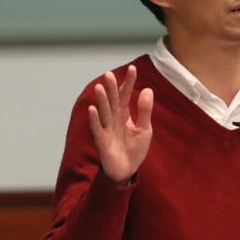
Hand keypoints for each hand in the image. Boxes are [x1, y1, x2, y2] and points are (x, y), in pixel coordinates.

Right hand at [88, 65, 153, 184]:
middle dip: (111, 88)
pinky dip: (94, 120)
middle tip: (108, 74)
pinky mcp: (102, 142)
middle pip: (112, 101)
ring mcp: (106, 129)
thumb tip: (147, 89)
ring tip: (99, 87)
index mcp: (124, 115)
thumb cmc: (134, 150)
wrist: (126, 171)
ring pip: (104, 112)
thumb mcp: (145, 130)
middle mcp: (113, 119)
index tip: (133, 68)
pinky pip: (97, 129)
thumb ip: (145, 111)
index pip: (125, 95)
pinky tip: (92, 109)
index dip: (128, 83)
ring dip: (101, 101)